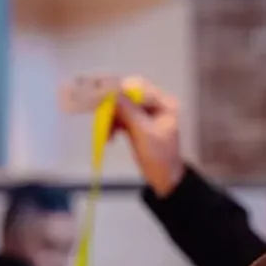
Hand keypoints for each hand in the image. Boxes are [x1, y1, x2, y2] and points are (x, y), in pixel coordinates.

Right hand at [106, 76, 186, 196]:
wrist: (164, 178)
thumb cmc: (160, 157)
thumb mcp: (145, 133)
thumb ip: (130, 112)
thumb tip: (113, 94)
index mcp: (165, 104)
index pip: (140, 87)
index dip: (121, 90)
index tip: (104, 96)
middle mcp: (156, 105)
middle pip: (128, 96)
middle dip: (113, 107)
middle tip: (101, 115)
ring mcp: (145, 114)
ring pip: (122, 107)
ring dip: (111, 118)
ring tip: (107, 134)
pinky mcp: (137, 123)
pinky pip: (120, 117)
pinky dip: (113, 125)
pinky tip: (109, 138)